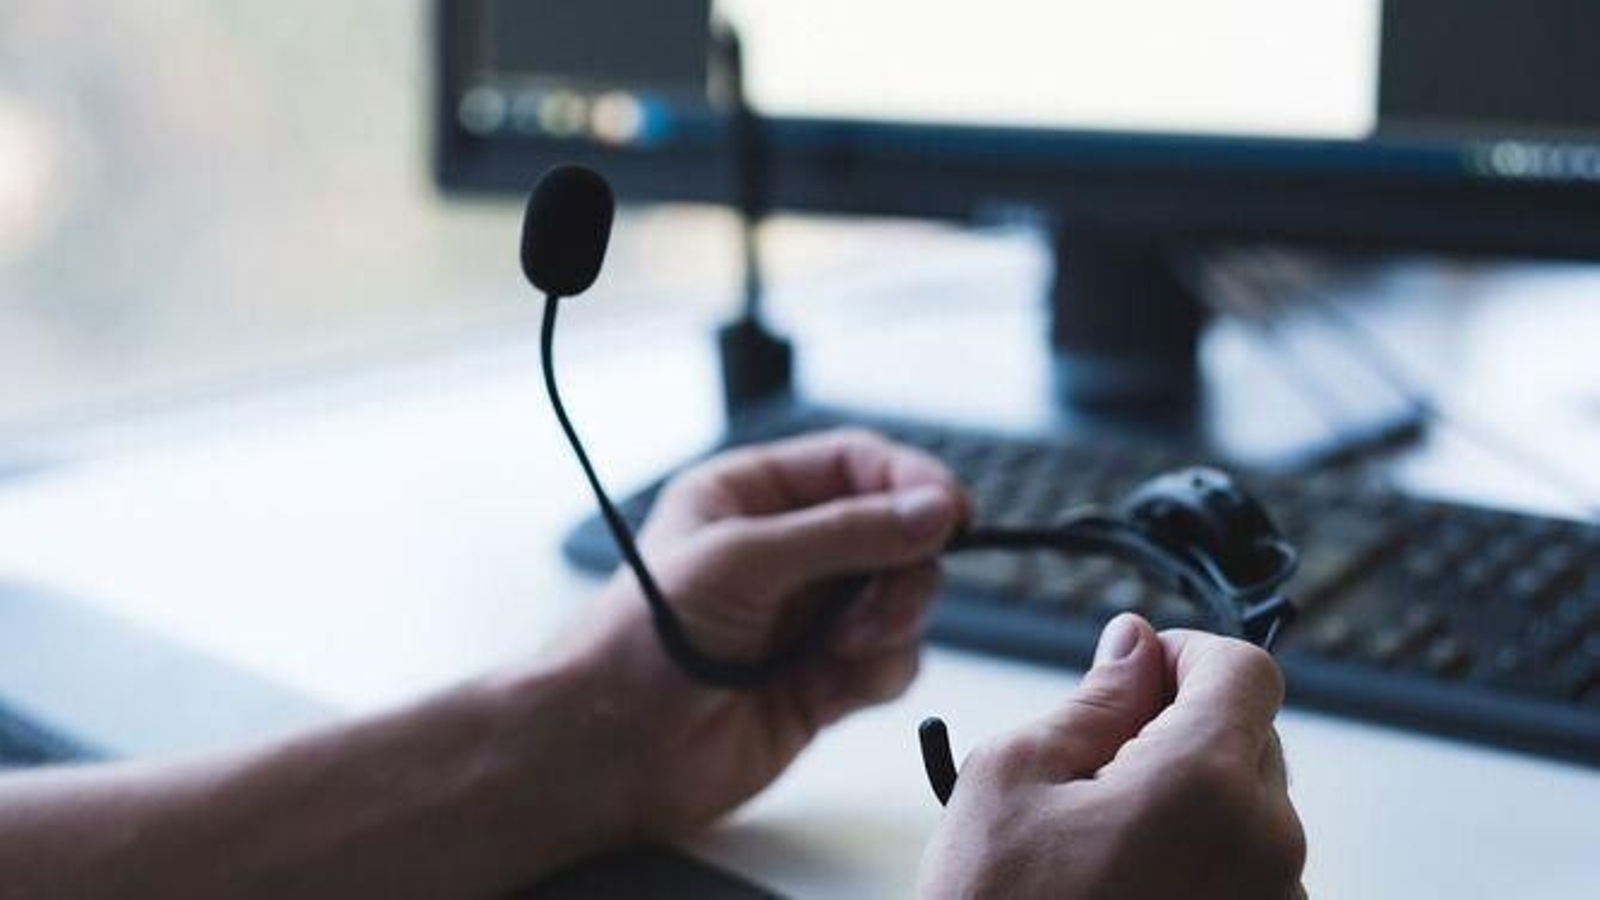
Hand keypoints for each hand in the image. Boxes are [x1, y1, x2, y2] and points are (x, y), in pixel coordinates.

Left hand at [549, 428, 968, 845]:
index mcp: (752, 495)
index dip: (911, 483)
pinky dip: (875, 673)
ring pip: (902, 599)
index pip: (857, 464)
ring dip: (889, 623)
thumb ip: (848, 534)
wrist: (610, 753)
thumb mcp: (744, 561)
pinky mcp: (824, 679)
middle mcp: (786, 549)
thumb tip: (937, 511)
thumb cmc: (642, 641)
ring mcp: (808, 616)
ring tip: (840, 649)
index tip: (954, 514)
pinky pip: (892, 661)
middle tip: (885, 602)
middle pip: (894, 532)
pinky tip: (826, 689)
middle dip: (903, 566)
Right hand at [917, 613, 1304, 898]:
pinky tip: (1125, 882)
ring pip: (1248, 809)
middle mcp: (1267, 849)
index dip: (1187, 654)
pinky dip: (1198, 858)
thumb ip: (1093, 700)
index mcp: (1206, 786)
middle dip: (1182, 730)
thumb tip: (1134, 647)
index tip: (1141, 671)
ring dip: (1189, 800)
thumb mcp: (1012, 777)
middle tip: (1097, 763)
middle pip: (1251, 737)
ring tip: (1100, 842)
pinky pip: (1246, 871)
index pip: (1245, 670)